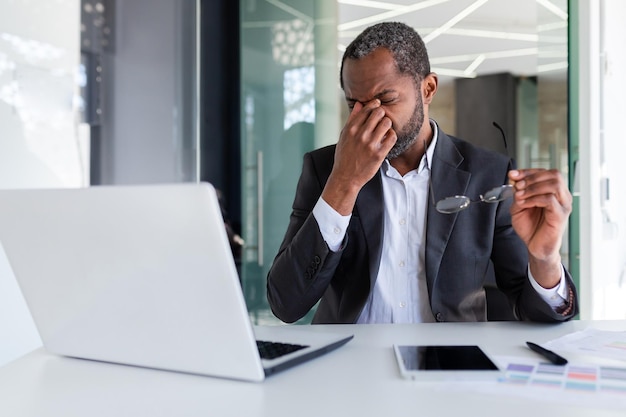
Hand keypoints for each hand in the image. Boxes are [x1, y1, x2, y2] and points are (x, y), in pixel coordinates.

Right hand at [321, 100, 395, 214]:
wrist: (345, 177)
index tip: (378, 105)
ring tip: (384, 130)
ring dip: (387, 124)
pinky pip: (392, 137)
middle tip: (381, 119)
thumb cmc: (344, 156)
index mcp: (351, 129)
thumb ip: (352, 119)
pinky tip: (387, 139)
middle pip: (379, 113)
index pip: (366, 109)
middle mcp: (360, 135)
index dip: (374, 105)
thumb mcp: (344, 136)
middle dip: (382, 114)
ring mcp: (370, 144)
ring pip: (386, 123)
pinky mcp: (379, 154)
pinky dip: (391, 135)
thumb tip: (359, 104)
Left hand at [508, 169, 571, 287]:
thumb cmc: (530, 226)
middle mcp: (562, 196)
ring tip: (519, 195)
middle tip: (517, 185)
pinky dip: (534, 199)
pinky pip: (550, 200)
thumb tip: (514, 179)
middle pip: (554, 174)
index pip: (545, 172)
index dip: (528, 171)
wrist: (534, 246)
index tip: (512, 174)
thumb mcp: (519, 206)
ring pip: (554, 184)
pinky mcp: (560, 215)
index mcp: (554, 191)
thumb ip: (518, 193)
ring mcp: (563, 205)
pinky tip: (524, 203)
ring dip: (533, 187)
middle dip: (532, 177)